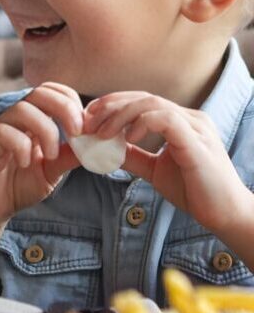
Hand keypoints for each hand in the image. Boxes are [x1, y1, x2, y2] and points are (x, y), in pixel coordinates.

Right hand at [0, 83, 82, 228]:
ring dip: (45, 129)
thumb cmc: (19, 186)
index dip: (71, 101)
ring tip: (51, 155)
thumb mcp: (52, 172)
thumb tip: (93, 145)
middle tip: (76, 132)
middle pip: (39, 92)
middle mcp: (16, 119)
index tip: (84, 127)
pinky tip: (25, 163)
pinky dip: (21, 146)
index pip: (52, 91)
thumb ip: (68, 157)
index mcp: (33, 120)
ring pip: (22, 108)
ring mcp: (0, 129)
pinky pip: (4, 132)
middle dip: (63, 108)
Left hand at [84, 93, 250, 233]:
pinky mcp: (198, 142)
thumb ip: (133, 155)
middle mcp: (190, 118)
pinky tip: (128, 137)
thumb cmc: (194, 191)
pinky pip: (167, 119)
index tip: (89, 118)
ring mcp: (196, 127)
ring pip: (152, 103)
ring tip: (102, 132)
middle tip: (87, 122)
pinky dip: (142, 123)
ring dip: (121, 114)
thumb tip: (103, 148)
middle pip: (143, 97)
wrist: (225, 215)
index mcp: (181, 121)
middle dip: (110, 106)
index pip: (142, 100)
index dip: (113, 104)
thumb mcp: (155, 170)